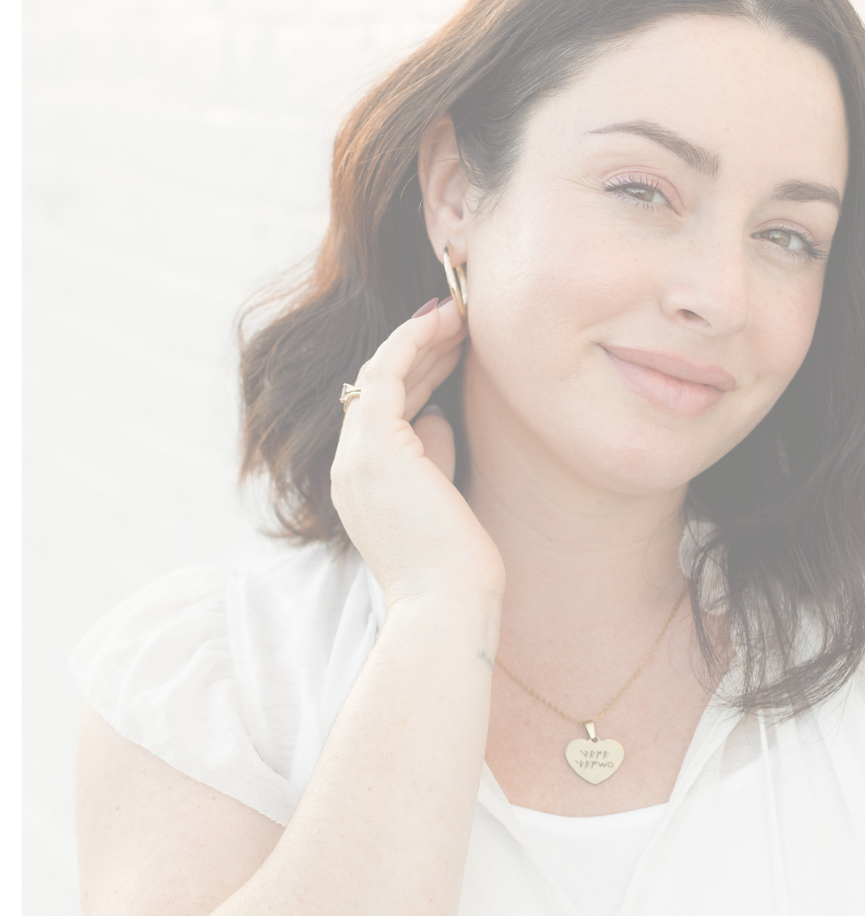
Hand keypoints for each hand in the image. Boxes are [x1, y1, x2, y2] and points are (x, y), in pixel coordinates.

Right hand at [330, 300, 503, 604]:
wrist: (446, 605)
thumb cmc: (457, 570)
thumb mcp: (444, 501)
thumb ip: (435, 457)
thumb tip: (438, 416)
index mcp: (363, 486)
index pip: (387, 412)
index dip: (419, 372)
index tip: (454, 344)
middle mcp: (350, 467)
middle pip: (382, 387)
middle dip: (423, 347)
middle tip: (462, 315)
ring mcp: (356, 456)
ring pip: (382, 374)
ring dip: (422, 335)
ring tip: (462, 309)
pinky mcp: (374, 447)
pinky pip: (387, 372)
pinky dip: (414, 340)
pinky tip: (446, 320)